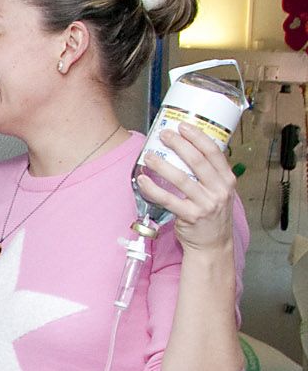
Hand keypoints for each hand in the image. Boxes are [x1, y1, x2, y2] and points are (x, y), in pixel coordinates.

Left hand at [138, 123, 238, 255]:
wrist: (212, 244)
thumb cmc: (212, 215)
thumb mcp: (219, 192)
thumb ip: (209, 175)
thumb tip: (187, 151)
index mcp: (228, 180)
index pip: (214, 152)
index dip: (197, 137)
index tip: (183, 126)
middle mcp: (220, 190)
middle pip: (197, 161)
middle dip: (179, 145)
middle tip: (164, 134)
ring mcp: (206, 204)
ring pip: (181, 179)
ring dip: (162, 165)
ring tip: (149, 156)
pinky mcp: (190, 216)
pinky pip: (168, 199)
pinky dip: (153, 189)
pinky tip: (142, 180)